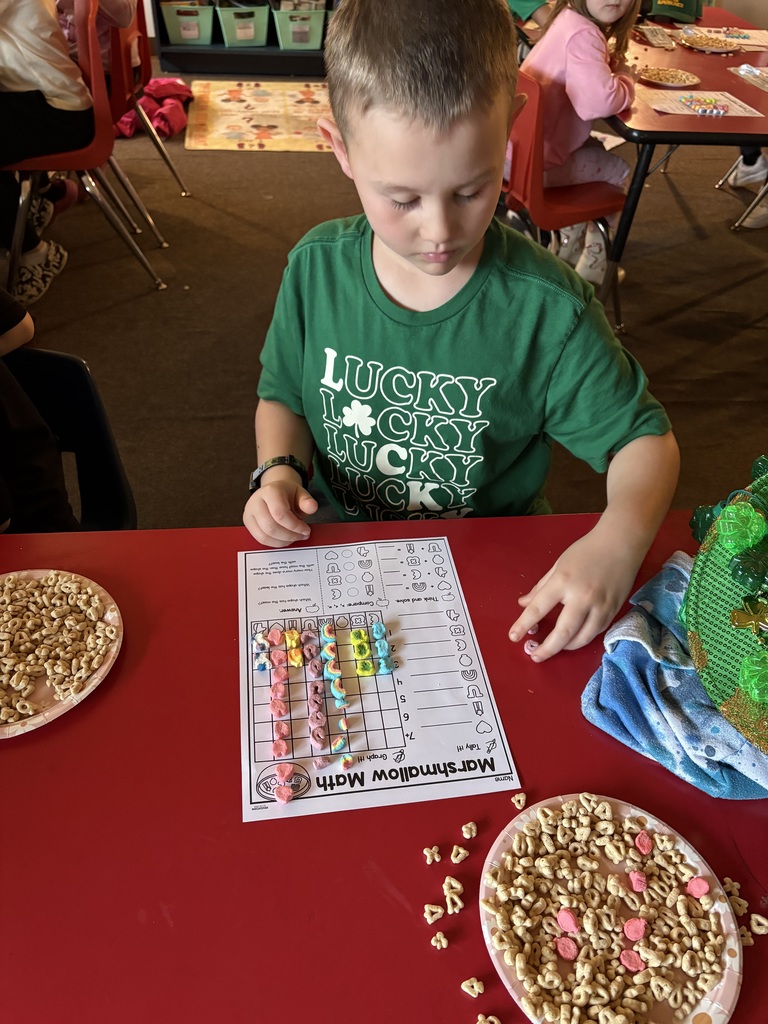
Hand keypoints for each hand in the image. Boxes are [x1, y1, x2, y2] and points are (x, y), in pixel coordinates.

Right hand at [243, 477, 317, 546]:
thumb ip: (307, 502)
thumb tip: (312, 507)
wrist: (275, 492)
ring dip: (283, 541)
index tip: (306, 530)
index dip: (295, 526)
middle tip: (302, 535)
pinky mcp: (248, 523)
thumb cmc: (288, 494)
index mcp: (270, 491)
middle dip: (289, 536)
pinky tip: (285, 539)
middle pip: (271, 527)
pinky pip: (260, 539)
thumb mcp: (301, 494)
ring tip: (294, 537)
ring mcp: (249, 513)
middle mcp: (256, 501)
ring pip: (264, 536)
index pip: (280, 514)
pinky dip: (275, 543)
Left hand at [507, 529, 639, 661]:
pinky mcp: (614, 610)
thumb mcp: (558, 564)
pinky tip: (574, 639)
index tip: (514, 636)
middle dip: (547, 648)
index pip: (538, 608)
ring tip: (554, 649)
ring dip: (565, 647)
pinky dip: (583, 638)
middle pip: (562, 632)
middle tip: (535, 656)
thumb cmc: (587, 551)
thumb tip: (523, 604)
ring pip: (582, 638)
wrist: (621, 543)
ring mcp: (600, 606)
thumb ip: (541, 587)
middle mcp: (581, 596)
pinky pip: (596, 632)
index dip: (523, 625)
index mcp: (563, 581)